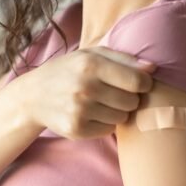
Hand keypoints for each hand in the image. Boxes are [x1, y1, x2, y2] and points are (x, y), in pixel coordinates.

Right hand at [16, 46, 156, 139]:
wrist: (33, 96)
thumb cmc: (69, 70)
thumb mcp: (91, 55)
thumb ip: (124, 58)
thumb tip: (152, 68)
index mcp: (91, 64)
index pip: (138, 81)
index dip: (144, 83)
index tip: (138, 82)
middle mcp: (85, 88)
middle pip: (132, 101)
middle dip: (129, 97)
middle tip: (114, 92)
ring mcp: (79, 111)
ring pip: (122, 118)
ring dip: (118, 111)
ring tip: (101, 102)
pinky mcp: (76, 130)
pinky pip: (108, 130)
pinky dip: (105, 123)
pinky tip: (91, 113)